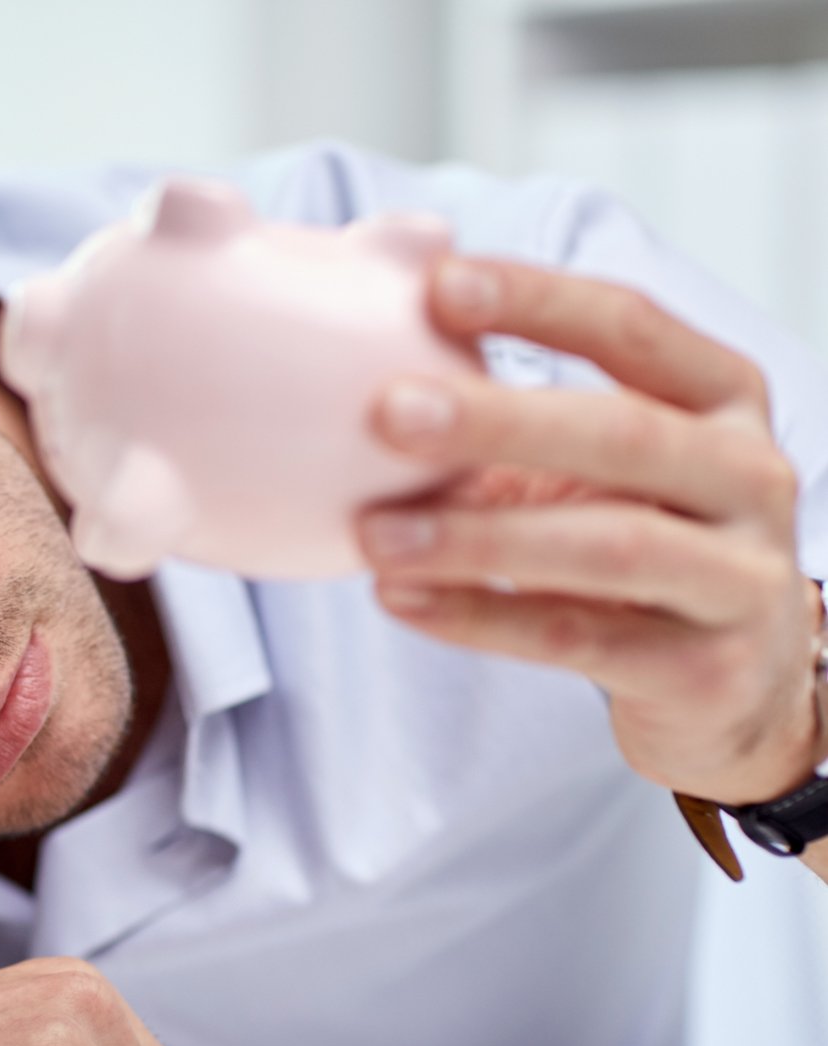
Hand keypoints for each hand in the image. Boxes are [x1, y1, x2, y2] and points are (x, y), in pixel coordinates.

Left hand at [358, 256, 822, 805]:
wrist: (732, 684)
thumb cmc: (638, 544)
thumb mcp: (589, 466)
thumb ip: (504, 419)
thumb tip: (371, 357)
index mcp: (720, 399)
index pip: (631, 327)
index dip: (538, 301)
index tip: (438, 285)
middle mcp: (749, 475)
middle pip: (624, 434)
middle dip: (500, 421)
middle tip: (388, 413)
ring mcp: (741, 575)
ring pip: (608, 546)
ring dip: (478, 538)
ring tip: (373, 535)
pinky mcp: (706, 670)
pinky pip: (579, 637)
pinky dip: (480, 618)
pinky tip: (401, 599)